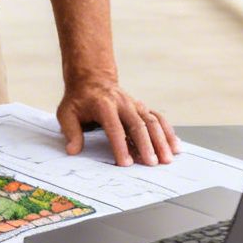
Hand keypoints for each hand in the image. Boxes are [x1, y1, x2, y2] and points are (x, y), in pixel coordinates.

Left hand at [57, 78, 180, 166]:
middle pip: (138, 125)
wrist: (92, 79)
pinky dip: (168, 132)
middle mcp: (123, 104)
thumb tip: (73, 151)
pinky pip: (158, 119)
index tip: (125, 163)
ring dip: (162, 140)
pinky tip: (176, 145)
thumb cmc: (79, 99)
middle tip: (152, 163)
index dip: (120, 146)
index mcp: (103, 105)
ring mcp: (134, 105)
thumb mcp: (67, 112)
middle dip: (147, 145)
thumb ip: (71, 132)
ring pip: (152, 121)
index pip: (114, 128)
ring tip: (169, 158)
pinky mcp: (142, 108)